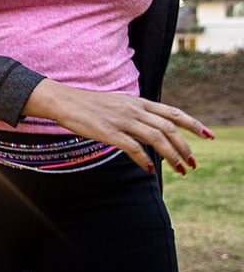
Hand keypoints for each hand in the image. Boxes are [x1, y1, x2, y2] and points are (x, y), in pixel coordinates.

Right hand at [25, 79, 214, 173]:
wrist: (64, 101)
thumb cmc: (89, 105)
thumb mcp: (118, 104)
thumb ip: (137, 113)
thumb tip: (153, 128)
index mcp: (138, 102)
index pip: (173, 113)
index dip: (194, 125)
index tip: (208, 136)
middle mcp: (134, 109)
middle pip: (169, 128)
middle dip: (185, 147)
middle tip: (193, 164)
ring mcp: (122, 120)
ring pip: (157, 138)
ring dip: (172, 156)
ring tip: (180, 170)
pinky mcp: (109, 132)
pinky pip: (133, 148)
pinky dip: (145, 160)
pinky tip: (150, 169)